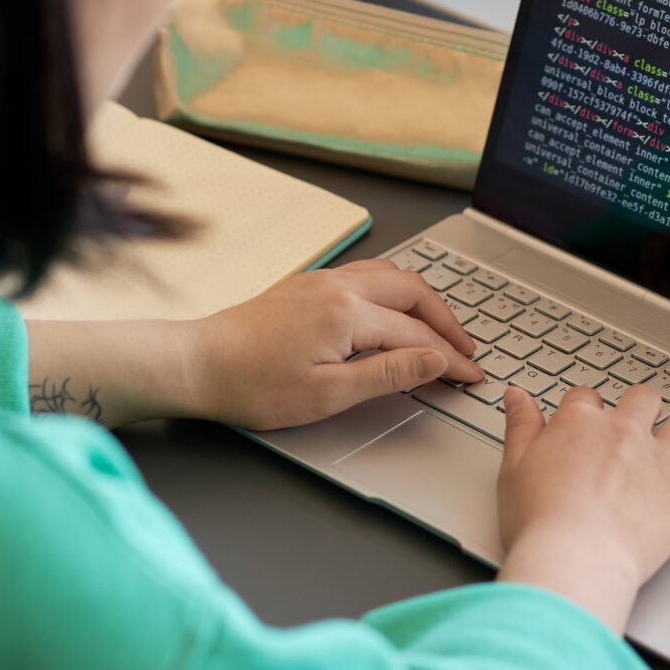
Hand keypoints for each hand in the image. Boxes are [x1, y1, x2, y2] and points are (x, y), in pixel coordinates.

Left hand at [178, 259, 482, 430]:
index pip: (418, 334)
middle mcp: (339, 286)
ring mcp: (322, 281)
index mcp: (348, 313)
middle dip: (447, 322)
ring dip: (423, 301)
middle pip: (414, 293)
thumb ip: (388, 374)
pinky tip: (396, 310)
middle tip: (466, 350)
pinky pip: (367, 275)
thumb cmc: (252, 384)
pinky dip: (395, 291)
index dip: (451, 358)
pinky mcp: (308, 285)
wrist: (198, 363)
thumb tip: (434, 361)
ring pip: (391, 276)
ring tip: (440, 329)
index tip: (472, 375)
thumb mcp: (328, 394)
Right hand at [493, 384, 669, 633]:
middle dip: (641, 405)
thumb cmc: (540, 524)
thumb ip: (520, 428)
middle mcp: (625, 434)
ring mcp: (660, 463)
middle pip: (643, 399)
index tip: (587, 420)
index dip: (586, 407)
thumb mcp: (512, 470)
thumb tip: (519, 398)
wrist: (575, 560)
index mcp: (581, 424)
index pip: (586, 397)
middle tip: (639, 419)